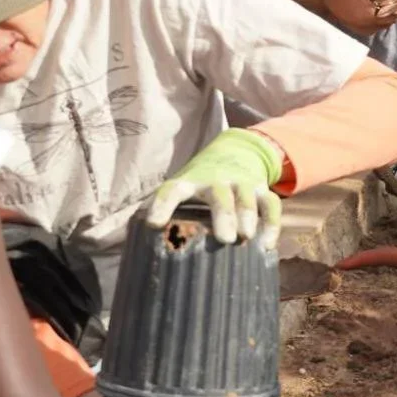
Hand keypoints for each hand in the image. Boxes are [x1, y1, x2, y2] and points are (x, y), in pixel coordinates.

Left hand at [146, 128, 283, 244]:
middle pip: (219, 194)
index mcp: (189, 181)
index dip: (162, 205)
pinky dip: (271, 223)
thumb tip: (126, 241)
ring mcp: (242, 183)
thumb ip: (156, 210)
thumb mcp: (180, 187)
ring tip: (247, 238)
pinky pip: (271, 204)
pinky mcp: (262, 189)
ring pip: (247, 197)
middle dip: (223, 215)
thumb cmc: (198, 182)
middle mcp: (216, 180)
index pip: (172, 189)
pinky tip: (267, 244)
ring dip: (248, 216)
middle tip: (224, 238)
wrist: (236, 151)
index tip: (154, 224)